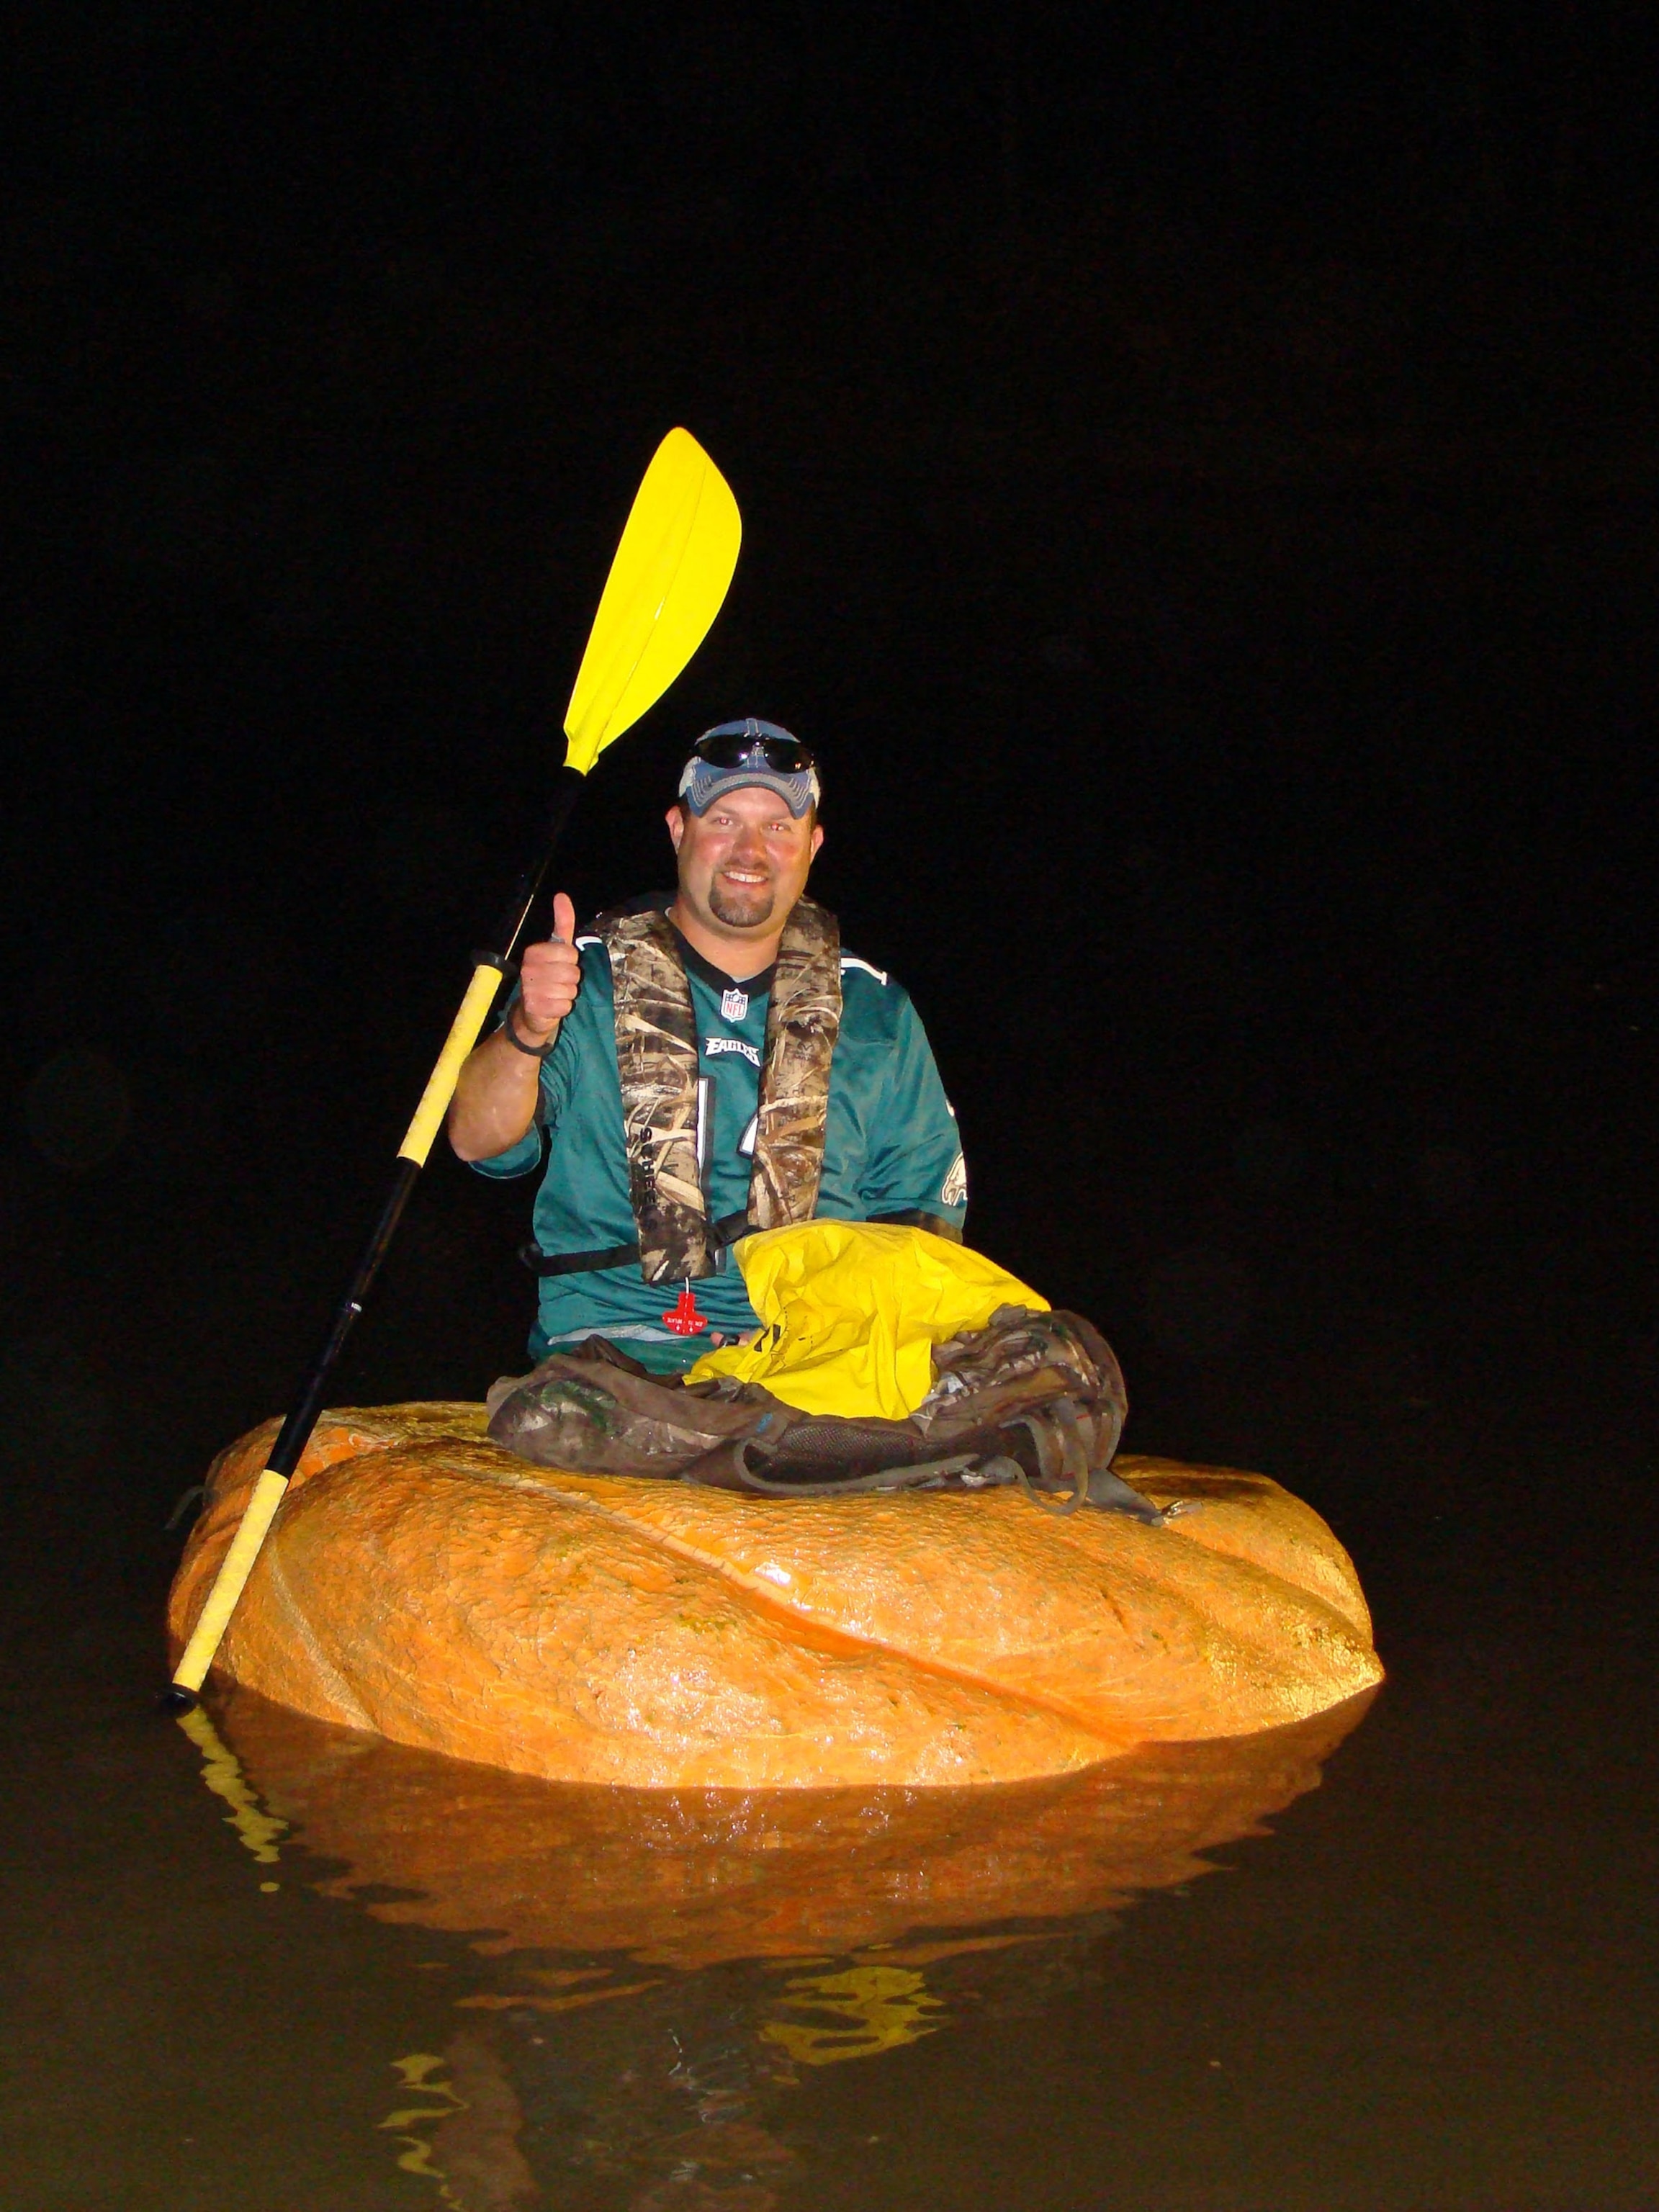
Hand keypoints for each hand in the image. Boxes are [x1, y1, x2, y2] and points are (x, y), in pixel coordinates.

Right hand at [514, 892, 580, 1042]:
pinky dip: (564, 1008)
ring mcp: (530, 989)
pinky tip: (553, 1006)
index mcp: (533, 952)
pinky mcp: (535, 1008)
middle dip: (572, 979)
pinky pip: (565, 1006)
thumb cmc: (548, 975)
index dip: (572, 961)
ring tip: (556, 993)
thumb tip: (562, 895)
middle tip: (559, 981)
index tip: (561, 964)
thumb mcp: (556, 947)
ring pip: (570, 989)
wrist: (532, 1010)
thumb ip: (562, 922)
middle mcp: (528, 969)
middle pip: (573, 972)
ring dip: (568, 993)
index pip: (570, 953)